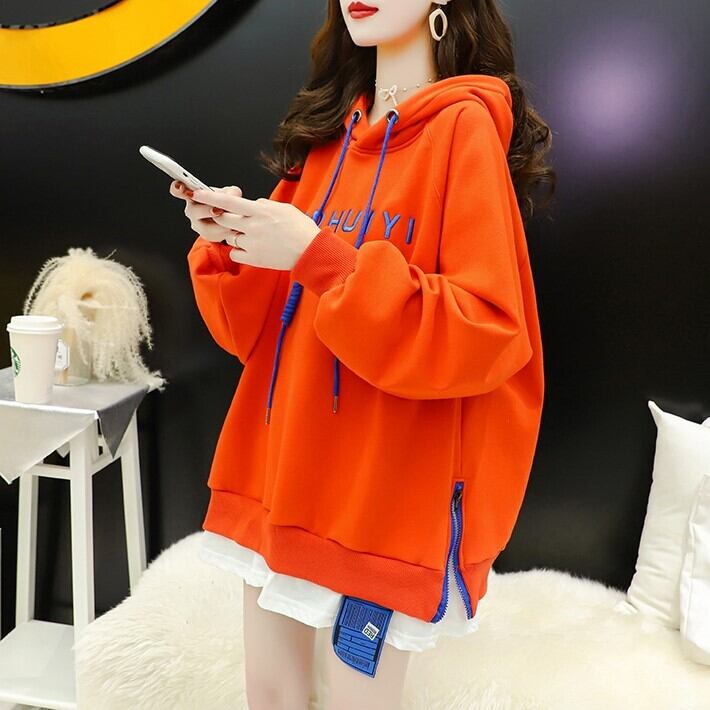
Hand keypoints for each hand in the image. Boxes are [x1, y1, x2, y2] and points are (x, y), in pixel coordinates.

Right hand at [169, 180, 240, 243]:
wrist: (232, 220)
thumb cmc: (225, 203)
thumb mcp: (230, 192)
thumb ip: (231, 192)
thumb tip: (232, 196)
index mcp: (193, 195)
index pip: (178, 190)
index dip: (177, 188)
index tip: (181, 186)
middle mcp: (192, 211)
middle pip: (194, 211)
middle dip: (208, 210)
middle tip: (219, 209)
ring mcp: (198, 225)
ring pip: (207, 227)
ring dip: (222, 223)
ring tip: (232, 219)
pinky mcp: (208, 236)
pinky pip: (218, 235)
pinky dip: (228, 230)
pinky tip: (234, 227)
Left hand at [189, 187, 320, 269]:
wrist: (310, 251)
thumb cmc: (301, 229)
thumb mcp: (284, 209)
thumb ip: (265, 205)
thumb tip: (254, 203)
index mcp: (260, 211)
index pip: (228, 201)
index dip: (209, 197)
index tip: (196, 193)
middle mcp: (252, 226)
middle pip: (223, 219)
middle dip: (223, 218)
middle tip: (232, 219)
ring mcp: (251, 243)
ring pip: (229, 237)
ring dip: (235, 235)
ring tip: (253, 237)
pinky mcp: (253, 258)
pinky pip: (235, 253)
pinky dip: (239, 251)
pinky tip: (252, 249)